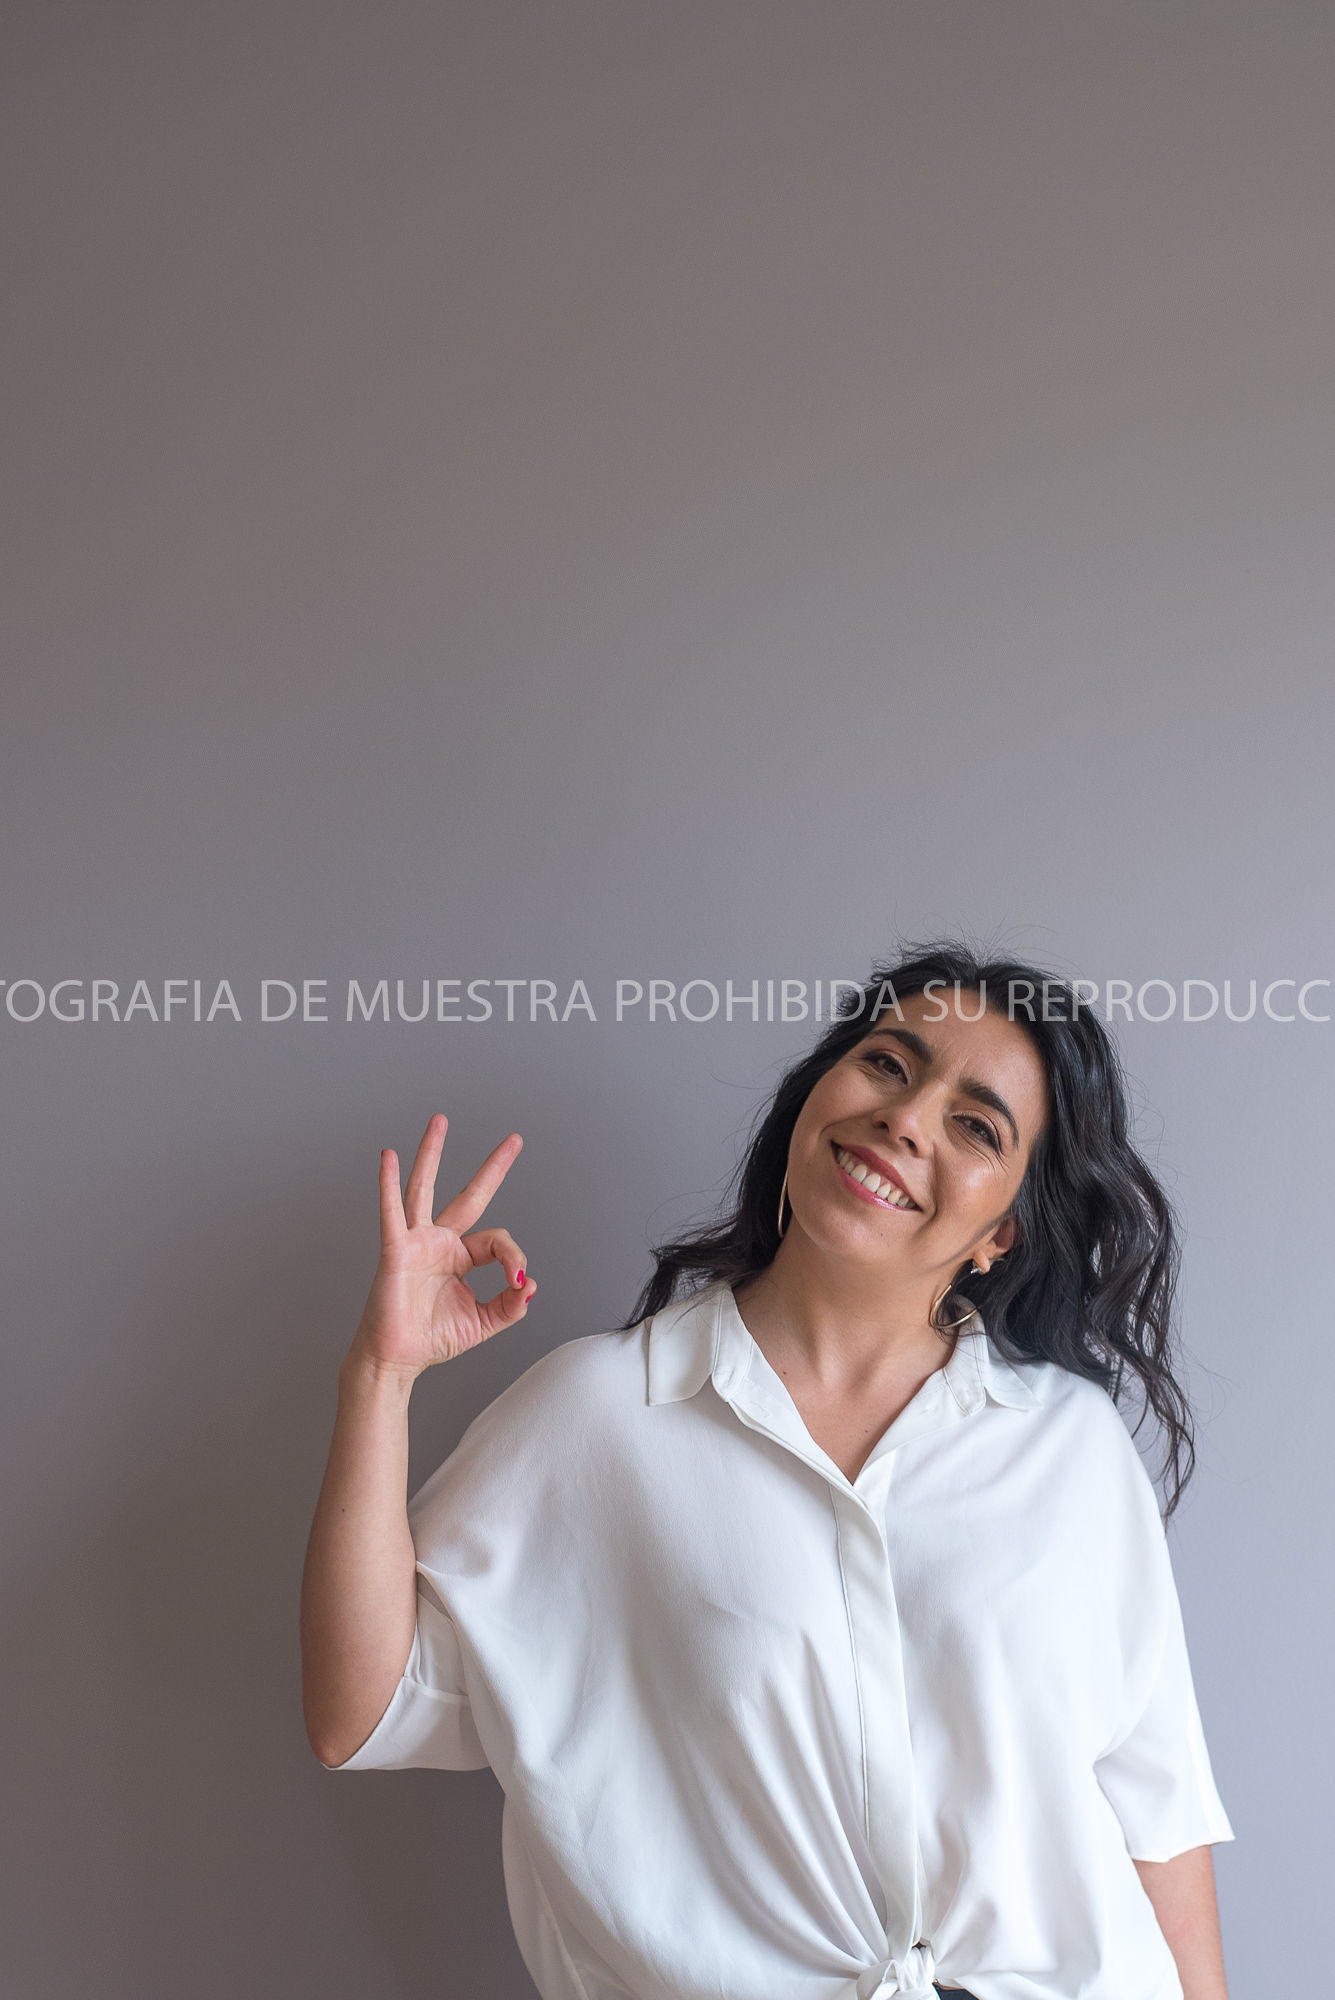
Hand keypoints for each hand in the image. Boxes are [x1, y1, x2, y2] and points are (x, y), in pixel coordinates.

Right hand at [345, 1113, 536, 1381]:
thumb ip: (509, 1307)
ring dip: (432, 1153)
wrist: (396, 1359)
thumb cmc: (431, 1338)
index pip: (497, 1241)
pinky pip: (392, 1212)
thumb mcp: (483, 1323)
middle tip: (515, 1140)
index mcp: (461, 1257)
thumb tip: (531, 1285)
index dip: (514, 1258)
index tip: (517, 1282)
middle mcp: (440, 1242)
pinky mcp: (395, 1250)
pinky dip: (388, 1184)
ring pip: (425, 1188)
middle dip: (493, 1167)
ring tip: (440, 1121)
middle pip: (470, 1195)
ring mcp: (416, 1242)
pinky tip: (388, 1157)